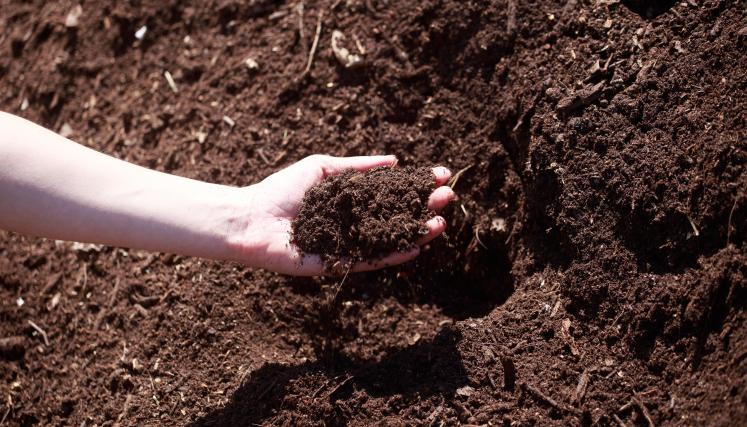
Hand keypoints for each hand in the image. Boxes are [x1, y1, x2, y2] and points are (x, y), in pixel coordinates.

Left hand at [230, 154, 454, 275]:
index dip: (416, 184)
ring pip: (388, 240)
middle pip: (396, 215)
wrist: (251, 219)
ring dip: (415, 232)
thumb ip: (358, 167)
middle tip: (448, 197)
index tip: (441, 174)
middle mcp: (353, 222)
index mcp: (350, 199)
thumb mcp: (323, 169)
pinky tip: (414, 248)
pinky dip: (391, 255)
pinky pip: (369, 260)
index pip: (391, 192)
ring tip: (440, 223)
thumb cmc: (281, 191)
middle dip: (423, 206)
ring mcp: (348, 244)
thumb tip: (394, 161)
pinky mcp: (337, 264)